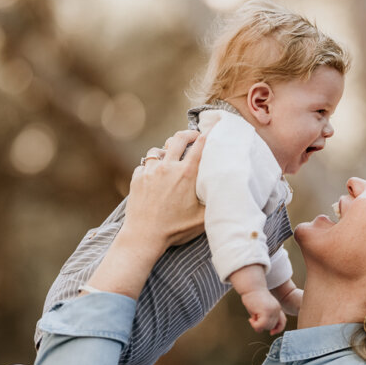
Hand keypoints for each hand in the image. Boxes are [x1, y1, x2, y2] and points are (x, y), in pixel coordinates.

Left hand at [122, 130, 206, 249]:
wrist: (143, 237)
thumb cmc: (174, 230)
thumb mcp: (202, 219)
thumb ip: (215, 204)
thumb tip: (228, 194)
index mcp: (186, 174)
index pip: (201, 145)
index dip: (209, 134)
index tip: (214, 128)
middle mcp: (167, 167)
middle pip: (178, 138)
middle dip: (189, 134)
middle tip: (194, 137)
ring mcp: (150, 171)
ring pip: (159, 150)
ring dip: (167, 151)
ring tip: (172, 158)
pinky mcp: (137, 178)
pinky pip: (145, 165)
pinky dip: (152, 166)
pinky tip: (156, 175)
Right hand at [241, 288, 284, 333]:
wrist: (251, 287)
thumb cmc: (253, 296)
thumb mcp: (260, 309)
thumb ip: (263, 318)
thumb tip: (260, 328)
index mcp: (277, 308)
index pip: (282, 322)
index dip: (278, 329)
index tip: (272, 333)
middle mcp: (277, 309)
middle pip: (272, 326)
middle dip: (262, 325)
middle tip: (254, 320)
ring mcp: (272, 310)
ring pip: (267, 327)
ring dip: (258, 325)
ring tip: (252, 318)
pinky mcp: (266, 311)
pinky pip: (261, 325)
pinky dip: (255, 325)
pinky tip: (251, 319)